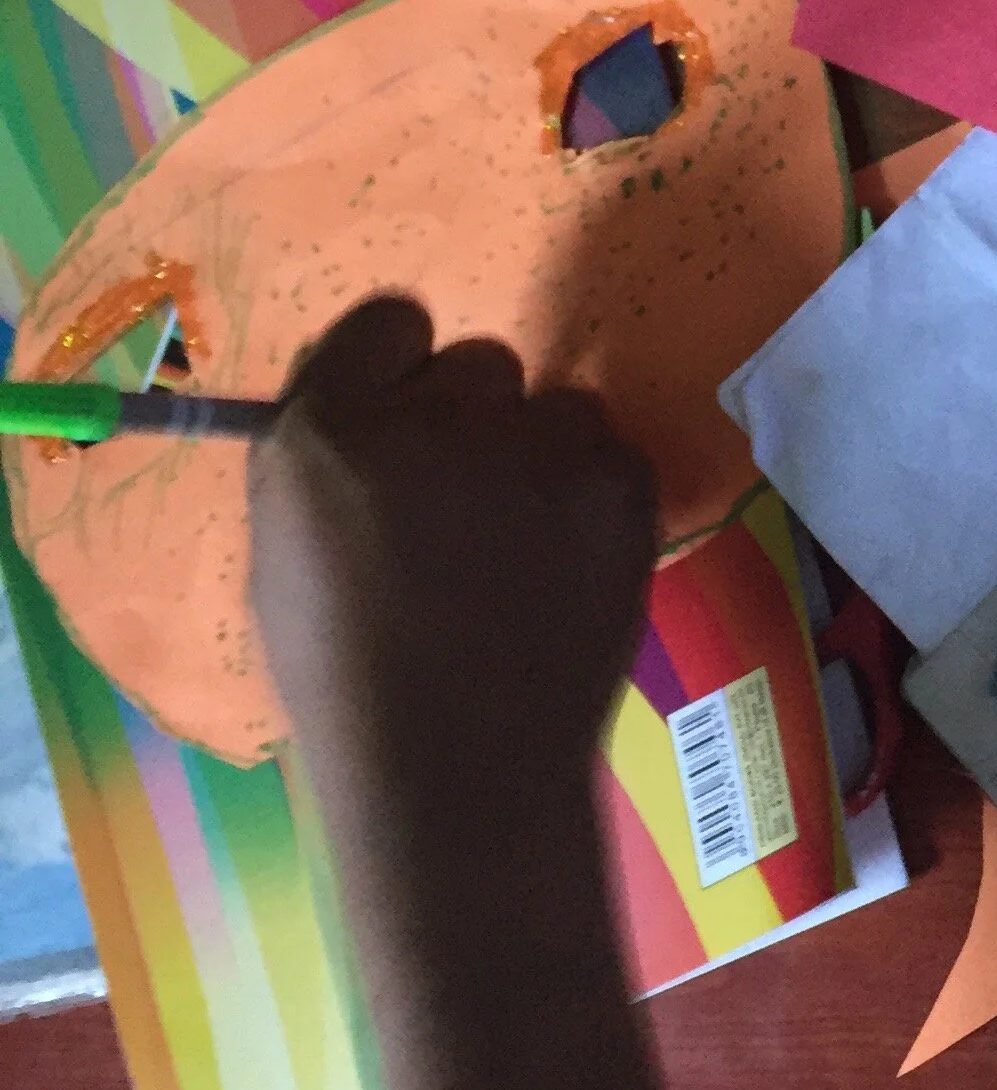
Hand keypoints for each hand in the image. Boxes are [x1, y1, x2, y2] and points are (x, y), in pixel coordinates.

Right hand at [247, 297, 655, 859]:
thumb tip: (375, 399)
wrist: (456, 768)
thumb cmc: (349, 677)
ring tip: (526, 550)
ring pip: (558, 408)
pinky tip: (569, 570)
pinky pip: (613, 455)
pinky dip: (598, 500)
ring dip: (546, 456)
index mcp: (329, 427)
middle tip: (468, 507)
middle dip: (476, 419)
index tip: (410, 422)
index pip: (386, 322)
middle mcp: (434, 415)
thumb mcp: (286, 550)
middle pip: (479, 361)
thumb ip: (328, 453)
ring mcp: (536, 444)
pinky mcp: (617, 481)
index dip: (403, 371)